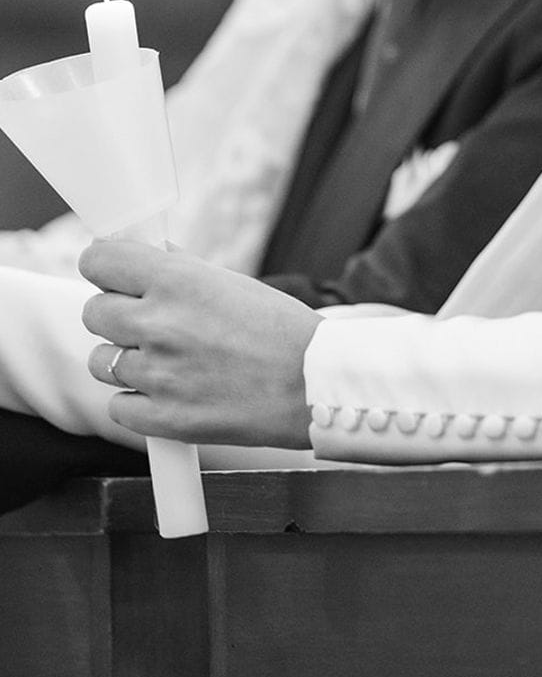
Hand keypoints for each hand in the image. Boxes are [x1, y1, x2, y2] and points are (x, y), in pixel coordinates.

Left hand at [80, 240, 319, 446]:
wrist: (313, 383)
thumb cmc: (281, 329)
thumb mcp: (230, 282)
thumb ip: (179, 269)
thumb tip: (148, 257)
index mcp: (176, 281)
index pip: (98, 262)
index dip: (104, 267)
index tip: (112, 275)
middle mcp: (159, 324)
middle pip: (93, 312)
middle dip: (116, 314)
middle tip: (149, 321)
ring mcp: (157, 375)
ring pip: (101, 361)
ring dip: (127, 359)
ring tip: (168, 360)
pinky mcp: (162, 419)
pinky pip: (118, 406)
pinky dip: (138, 400)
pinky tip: (170, 390)